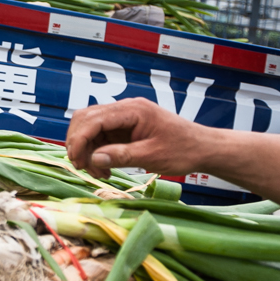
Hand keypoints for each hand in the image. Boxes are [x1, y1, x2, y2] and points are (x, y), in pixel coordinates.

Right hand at [64, 98, 209, 177]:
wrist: (203, 148)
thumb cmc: (183, 150)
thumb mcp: (152, 156)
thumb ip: (122, 156)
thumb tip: (93, 158)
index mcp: (133, 110)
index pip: (94, 119)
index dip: (80, 139)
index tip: (76, 160)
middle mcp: (125, 109)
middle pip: (86, 118)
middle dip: (79, 143)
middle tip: (83, 167)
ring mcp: (124, 117)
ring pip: (90, 128)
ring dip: (87, 149)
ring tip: (98, 171)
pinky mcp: (125, 127)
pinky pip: (101, 135)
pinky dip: (97, 151)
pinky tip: (104, 167)